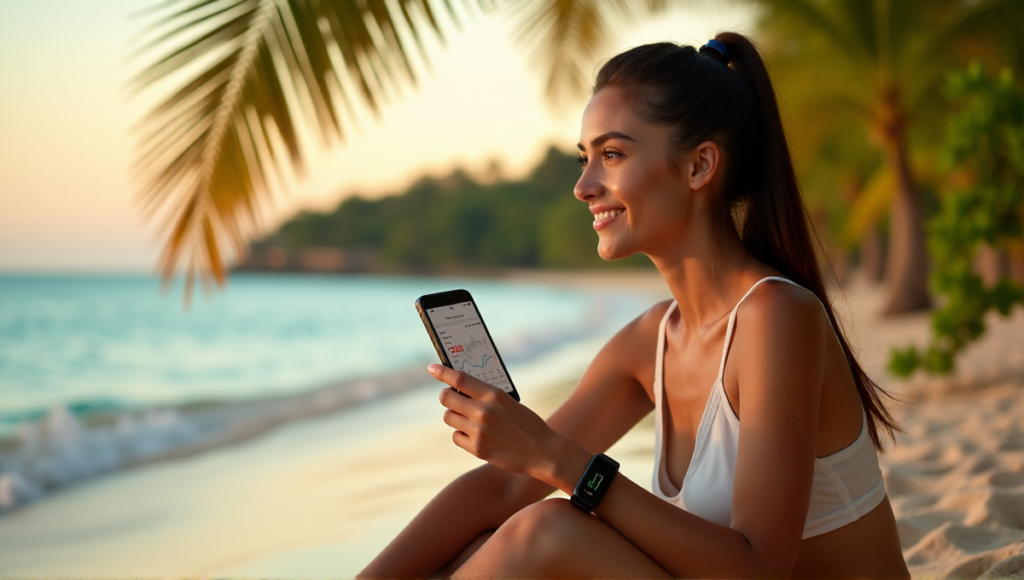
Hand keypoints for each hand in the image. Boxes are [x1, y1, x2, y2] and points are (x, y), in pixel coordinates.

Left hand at [429, 364, 586, 486]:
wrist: (542, 452)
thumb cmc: (527, 424)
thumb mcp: (509, 402)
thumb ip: (487, 396)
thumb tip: (462, 390)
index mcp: (493, 395)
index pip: (459, 378)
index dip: (442, 372)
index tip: (431, 368)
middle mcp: (483, 411)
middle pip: (446, 398)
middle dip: (447, 396)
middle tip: (452, 397)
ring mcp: (478, 431)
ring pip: (448, 417)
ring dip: (454, 416)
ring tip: (468, 418)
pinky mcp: (477, 449)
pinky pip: (456, 437)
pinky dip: (462, 434)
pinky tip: (475, 434)